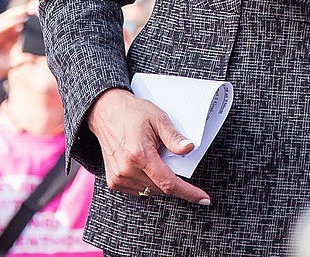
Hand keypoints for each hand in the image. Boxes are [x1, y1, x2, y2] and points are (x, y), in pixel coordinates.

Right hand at [0, 7, 28, 86]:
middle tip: (34, 9)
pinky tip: (15, 22)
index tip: (38, 16)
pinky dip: (6, 25)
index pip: (16, 25)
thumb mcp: (9, 65)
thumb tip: (34, 59)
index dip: (26, 20)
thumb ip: (21, 61)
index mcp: (4, 38)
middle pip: (10, 19)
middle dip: (21, 13)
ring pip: (3, 21)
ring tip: (25, 10)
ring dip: (14, 15)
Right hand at [88, 87, 210, 204]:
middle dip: (174, 181)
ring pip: (150, 191)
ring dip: (161, 182)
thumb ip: (174, 137)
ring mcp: (119, 178)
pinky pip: (139, 190)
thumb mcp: (158, 119)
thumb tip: (189, 149)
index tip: (203, 199)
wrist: (106, 111)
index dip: (188, 192)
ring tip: (156, 158)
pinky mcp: (114, 181)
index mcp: (139, 156)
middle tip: (173, 160)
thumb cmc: (132, 113)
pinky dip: (149, 182)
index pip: (169, 183)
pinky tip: (147, 166)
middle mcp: (127, 170)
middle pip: (161, 189)